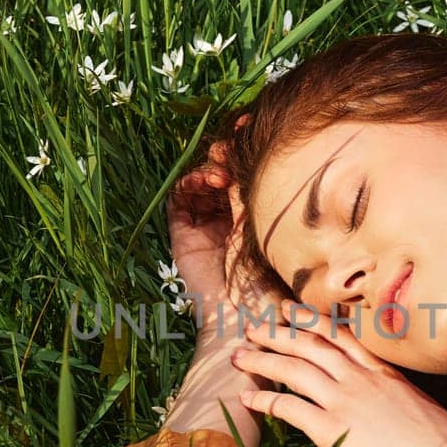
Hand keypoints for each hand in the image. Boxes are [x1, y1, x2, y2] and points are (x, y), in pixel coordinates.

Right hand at [167, 140, 285, 344]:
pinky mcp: (183, 235)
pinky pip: (179, 201)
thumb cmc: (268, 281)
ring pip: (199, 184)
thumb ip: (252, 194)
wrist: (245, 316)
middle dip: (225, 155)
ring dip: (208, 169)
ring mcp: (204, 226)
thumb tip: (252, 156)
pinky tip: (203, 181)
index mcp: (251, 218)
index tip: (252, 129)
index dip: (245, 152)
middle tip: (232, 144)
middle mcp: (227, 219)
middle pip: (220, 175)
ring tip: (220, 171)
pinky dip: (188, 185)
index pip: (244, 177)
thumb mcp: (263, 228)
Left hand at [230, 301, 446, 446]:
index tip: (288, 311)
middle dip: (276, 333)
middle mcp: (359, 377)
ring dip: (262, 359)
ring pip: (293, 368)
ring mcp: (344, 400)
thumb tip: (383, 397)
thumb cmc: (438, 444)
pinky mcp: (331, 428)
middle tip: (251, 328)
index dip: (309, 320)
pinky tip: (246, 397)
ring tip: (239, 356)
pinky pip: (288, 406)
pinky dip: (264, 398)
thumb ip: (393, 393)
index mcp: (381, 370)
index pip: (338, 335)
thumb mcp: (417, 403)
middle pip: (309, 344)